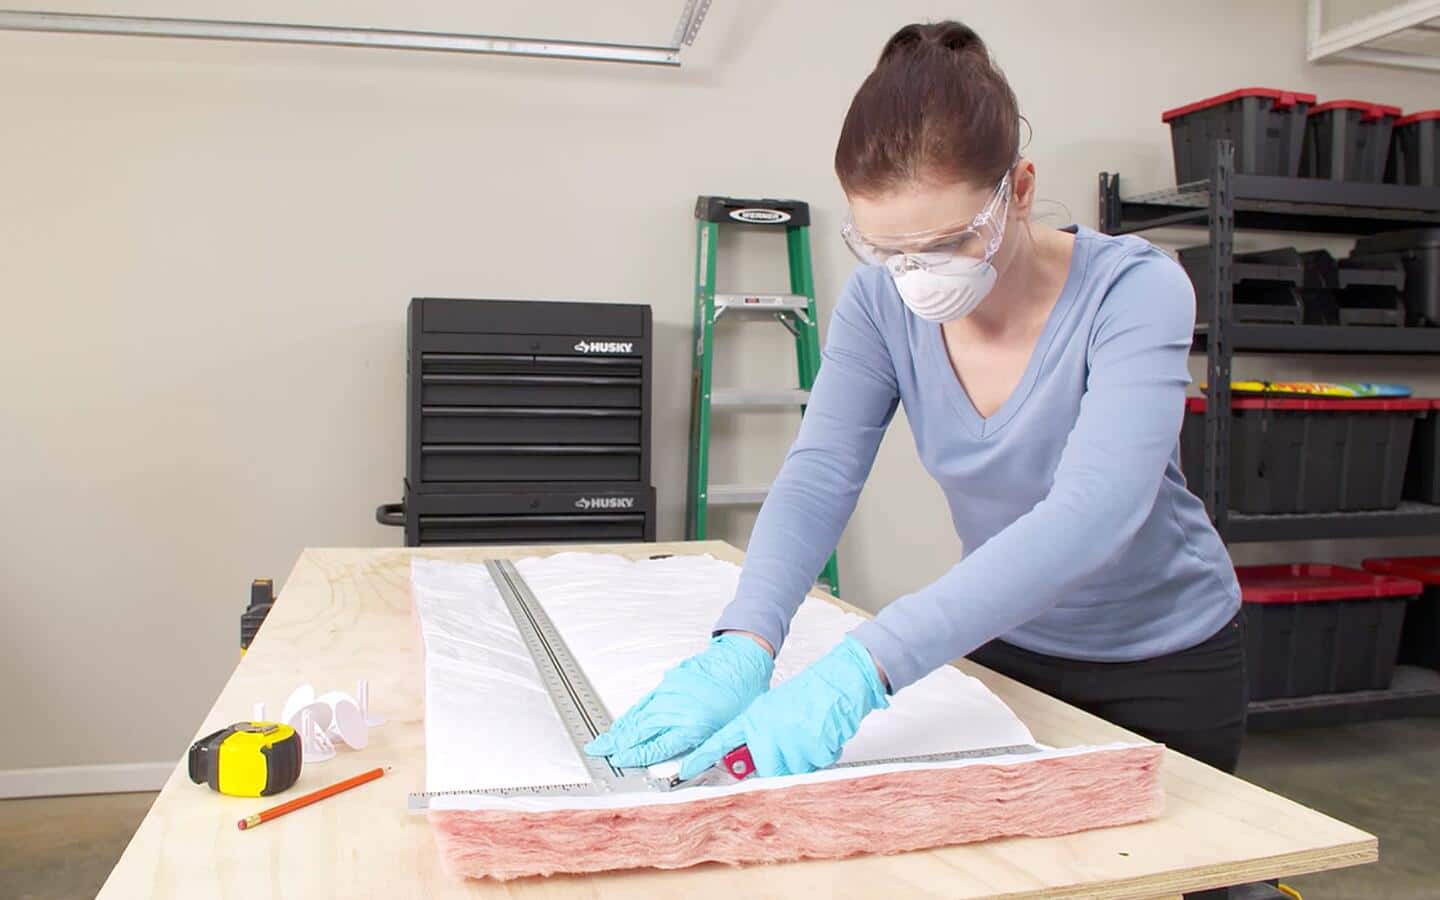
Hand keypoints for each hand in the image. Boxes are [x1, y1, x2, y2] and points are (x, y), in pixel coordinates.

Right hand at [584, 633, 773, 767]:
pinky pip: (645, 702)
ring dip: (620, 730)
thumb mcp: (729, 730)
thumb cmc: (741, 693)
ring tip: (604, 741)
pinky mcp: (668, 682)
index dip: (636, 756)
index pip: (656, 747)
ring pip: (639, 716)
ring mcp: (669, 694)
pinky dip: (631, 713)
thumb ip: (704, 750)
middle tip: (598, 752)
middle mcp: (675, 709)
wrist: (741, 658)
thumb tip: (689, 766)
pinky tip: (623, 721)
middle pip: (640, 731)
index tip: (621, 761)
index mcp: (691, 725)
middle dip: (617, 743)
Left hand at [677, 635, 888, 779]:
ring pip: (795, 771)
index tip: (685, 768)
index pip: (722, 740)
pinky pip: (817, 765)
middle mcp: (767, 727)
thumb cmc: (809, 696)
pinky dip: (824, 755)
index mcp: (755, 718)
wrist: (837, 682)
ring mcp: (788, 737)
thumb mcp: (775, 711)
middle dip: (785, 765)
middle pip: (768, 769)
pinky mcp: (811, 745)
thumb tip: (753, 764)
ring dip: (807, 760)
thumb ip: (760, 736)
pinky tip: (824, 736)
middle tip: (796, 746)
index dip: (703, 756)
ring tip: (812, 735)